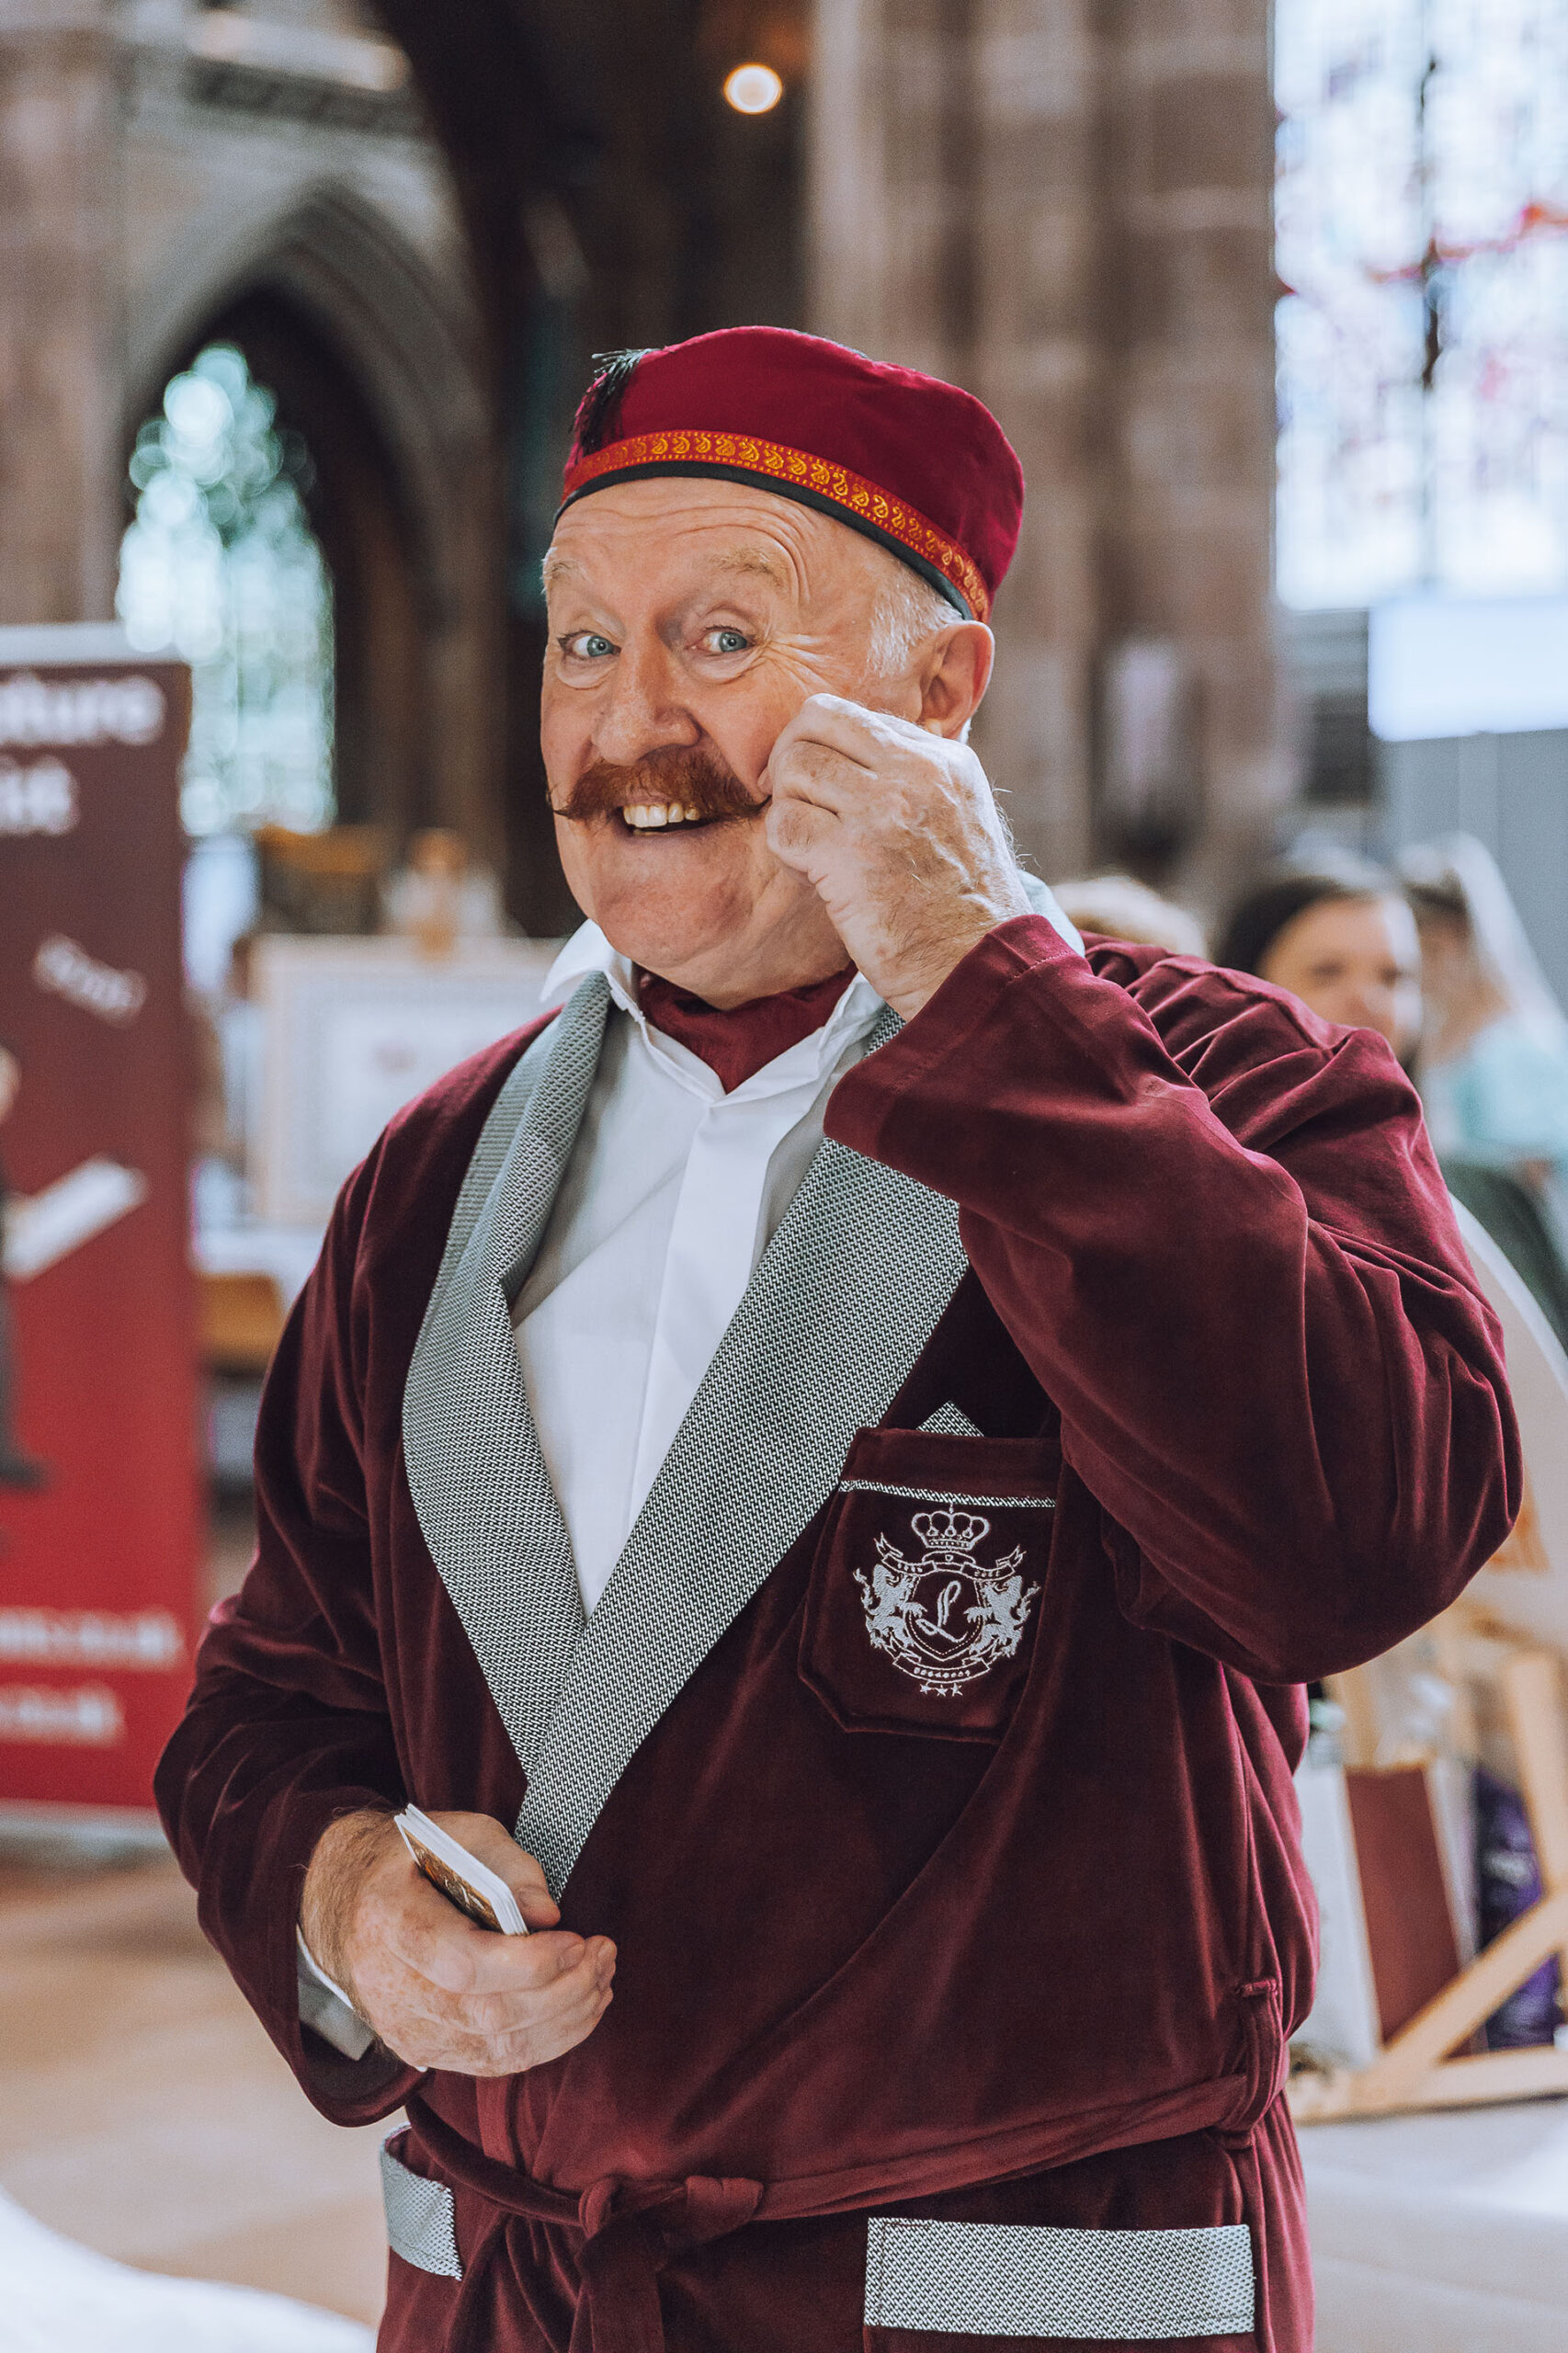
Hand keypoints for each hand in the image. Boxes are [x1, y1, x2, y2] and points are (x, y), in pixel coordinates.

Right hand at [299, 1809, 614, 2076]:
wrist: (344, 1902)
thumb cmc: (407, 1860)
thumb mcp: (455, 1832)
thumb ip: (505, 1864)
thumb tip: (548, 1916)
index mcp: (390, 1922)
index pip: (464, 1965)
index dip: (530, 1963)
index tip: (576, 1940)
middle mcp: (391, 1988)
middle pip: (490, 2015)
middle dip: (564, 1991)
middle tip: (603, 1955)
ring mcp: (405, 2029)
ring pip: (498, 2050)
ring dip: (566, 2019)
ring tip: (601, 1978)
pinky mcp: (423, 2050)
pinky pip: (494, 2062)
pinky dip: (547, 2041)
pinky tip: (578, 2008)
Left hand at [763, 695, 1031, 1018]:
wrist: (981, 968)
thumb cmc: (964, 908)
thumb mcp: (961, 818)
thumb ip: (917, 780)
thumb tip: (853, 758)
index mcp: (944, 759)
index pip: (853, 715)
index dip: (822, 746)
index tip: (821, 787)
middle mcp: (916, 772)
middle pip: (814, 722)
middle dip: (789, 759)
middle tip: (794, 803)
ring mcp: (882, 811)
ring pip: (793, 769)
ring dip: (788, 807)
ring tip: (810, 845)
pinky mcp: (849, 856)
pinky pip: (783, 824)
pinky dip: (785, 847)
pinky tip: (810, 871)